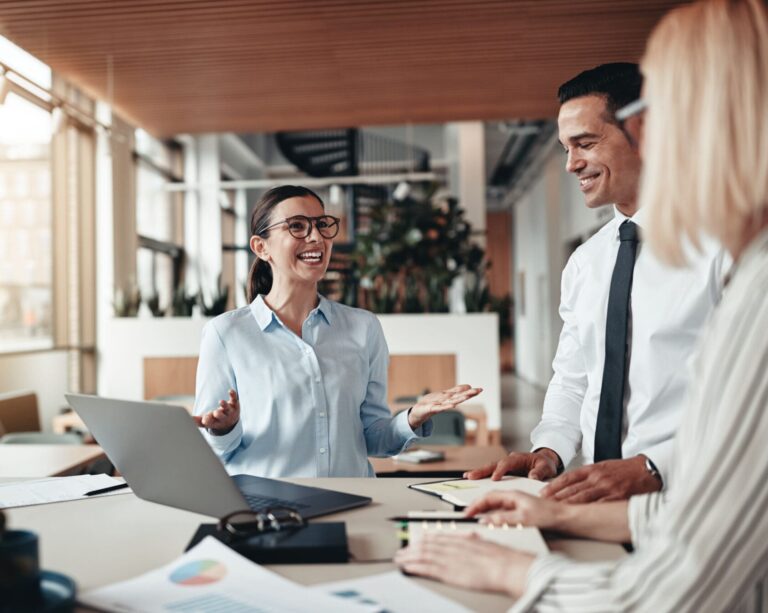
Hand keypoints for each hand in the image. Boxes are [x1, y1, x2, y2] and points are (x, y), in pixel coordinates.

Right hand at [192, 389, 239, 434]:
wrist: (231, 422)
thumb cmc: (214, 420)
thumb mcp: (206, 422)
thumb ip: (197, 421)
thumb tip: (188, 418)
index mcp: (214, 423)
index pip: (210, 422)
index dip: (207, 420)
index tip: (204, 419)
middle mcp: (222, 417)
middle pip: (220, 416)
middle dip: (218, 414)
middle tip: (215, 413)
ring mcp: (229, 411)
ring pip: (227, 408)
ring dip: (224, 405)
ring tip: (221, 402)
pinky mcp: (234, 404)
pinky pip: (234, 399)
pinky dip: (232, 395)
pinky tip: (230, 390)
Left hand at [394, 532, 532, 597]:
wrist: (507, 567)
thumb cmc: (503, 559)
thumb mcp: (488, 544)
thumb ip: (476, 542)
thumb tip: (473, 538)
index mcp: (462, 539)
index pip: (439, 537)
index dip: (426, 539)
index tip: (418, 540)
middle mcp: (453, 546)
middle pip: (428, 545)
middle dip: (413, 548)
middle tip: (403, 550)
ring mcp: (449, 559)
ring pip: (423, 555)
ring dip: (410, 556)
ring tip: (400, 558)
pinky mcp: (448, 572)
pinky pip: (426, 568)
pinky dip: (415, 566)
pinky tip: (407, 567)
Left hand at [407, 384, 481, 428]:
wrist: (419, 411)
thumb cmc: (432, 403)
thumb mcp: (445, 394)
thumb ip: (456, 391)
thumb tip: (468, 386)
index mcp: (450, 399)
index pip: (462, 395)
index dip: (471, 392)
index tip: (481, 389)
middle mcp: (447, 403)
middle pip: (459, 398)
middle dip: (469, 394)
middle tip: (478, 391)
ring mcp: (440, 406)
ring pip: (451, 402)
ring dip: (460, 399)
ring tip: (468, 395)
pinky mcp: (432, 409)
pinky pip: (440, 408)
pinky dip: (446, 407)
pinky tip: (452, 405)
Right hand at [464, 448, 559, 480]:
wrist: (545, 460)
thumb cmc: (545, 464)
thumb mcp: (547, 467)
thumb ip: (540, 472)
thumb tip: (532, 477)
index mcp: (519, 458)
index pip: (507, 464)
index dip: (500, 470)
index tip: (494, 478)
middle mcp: (509, 460)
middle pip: (493, 464)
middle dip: (482, 470)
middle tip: (471, 476)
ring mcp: (506, 465)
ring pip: (490, 467)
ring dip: (479, 472)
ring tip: (468, 477)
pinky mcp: (504, 470)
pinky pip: (491, 471)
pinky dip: (482, 475)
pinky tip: (473, 478)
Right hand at [465, 490, 565, 530]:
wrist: (565, 515)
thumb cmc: (549, 513)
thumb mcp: (526, 518)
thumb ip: (506, 518)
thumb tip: (488, 520)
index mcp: (513, 494)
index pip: (489, 496)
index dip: (477, 504)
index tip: (469, 512)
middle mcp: (513, 495)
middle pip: (489, 494)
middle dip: (475, 500)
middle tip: (465, 510)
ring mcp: (516, 500)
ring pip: (494, 500)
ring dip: (482, 504)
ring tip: (471, 510)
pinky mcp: (519, 507)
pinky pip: (500, 506)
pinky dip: (490, 509)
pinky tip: (488, 516)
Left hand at [541, 455, 661, 502]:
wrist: (648, 469)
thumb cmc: (625, 470)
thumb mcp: (604, 467)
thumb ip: (589, 476)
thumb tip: (572, 486)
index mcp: (593, 469)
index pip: (568, 478)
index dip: (554, 486)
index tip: (543, 494)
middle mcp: (598, 478)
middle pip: (572, 489)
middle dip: (556, 498)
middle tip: (542, 506)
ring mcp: (607, 487)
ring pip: (583, 498)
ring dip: (567, 505)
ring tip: (554, 512)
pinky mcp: (618, 497)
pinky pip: (599, 506)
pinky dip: (587, 511)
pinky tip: (578, 518)